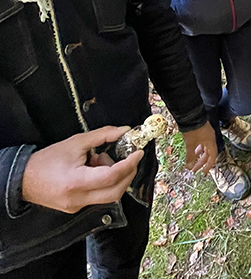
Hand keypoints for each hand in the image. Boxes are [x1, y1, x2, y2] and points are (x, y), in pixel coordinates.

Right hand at [20, 127, 142, 212]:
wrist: (22, 179)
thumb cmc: (46, 160)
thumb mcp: (75, 143)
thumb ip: (102, 135)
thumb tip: (124, 131)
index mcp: (76, 182)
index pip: (111, 176)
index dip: (129, 164)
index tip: (138, 153)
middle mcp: (78, 199)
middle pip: (116, 191)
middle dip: (127, 173)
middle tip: (127, 158)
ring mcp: (77, 207)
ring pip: (109, 196)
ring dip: (114, 178)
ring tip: (98, 162)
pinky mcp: (76, 209)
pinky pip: (99, 197)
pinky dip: (103, 183)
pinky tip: (92, 171)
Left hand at [182, 125, 217, 173]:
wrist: (191, 116)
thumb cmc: (193, 129)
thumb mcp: (190, 144)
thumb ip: (190, 156)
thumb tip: (189, 166)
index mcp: (211, 142)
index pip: (213, 157)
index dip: (209, 165)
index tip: (204, 172)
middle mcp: (210, 139)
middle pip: (208, 153)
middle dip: (201, 162)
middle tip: (195, 169)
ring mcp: (206, 135)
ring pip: (205, 148)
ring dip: (199, 155)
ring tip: (192, 161)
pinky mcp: (202, 131)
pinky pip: (202, 143)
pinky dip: (197, 149)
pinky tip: (192, 151)